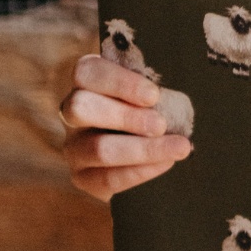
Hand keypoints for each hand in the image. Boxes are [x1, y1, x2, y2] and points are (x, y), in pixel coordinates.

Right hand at [60, 55, 191, 201]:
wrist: (137, 160)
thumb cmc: (148, 117)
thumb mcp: (149, 99)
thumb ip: (152, 96)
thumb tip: (176, 103)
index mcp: (87, 84)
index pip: (88, 72)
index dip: (119, 82)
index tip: (153, 95)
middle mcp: (72, 113)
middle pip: (81, 107)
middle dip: (125, 116)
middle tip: (161, 125)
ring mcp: (73, 147)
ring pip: (97, 148)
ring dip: (141, 149)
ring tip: (178, 147)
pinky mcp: (82, 178)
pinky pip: (107, 178)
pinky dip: (140, 171)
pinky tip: (166, 163)